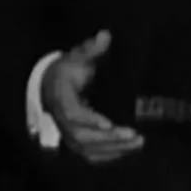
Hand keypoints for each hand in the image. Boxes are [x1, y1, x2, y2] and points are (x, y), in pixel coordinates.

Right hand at [42, 32, 144, 163]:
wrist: (51, 86)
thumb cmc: (67, 71)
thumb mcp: (76, 56)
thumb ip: (91, 49)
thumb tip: (106, 35)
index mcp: (60, 99)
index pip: (73, 115)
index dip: (90, 120)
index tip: (109, 124)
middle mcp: (62, 121)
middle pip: (83, 137)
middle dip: (109, 139)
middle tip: (134, 134)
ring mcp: (68, 134)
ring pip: (89, 149)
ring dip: (114, 148)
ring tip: (138, 142)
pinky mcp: (78, 143)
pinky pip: (93, 155)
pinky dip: (111, 154)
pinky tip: (129, 149)